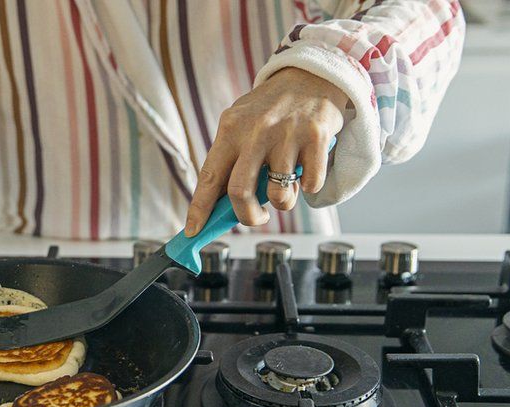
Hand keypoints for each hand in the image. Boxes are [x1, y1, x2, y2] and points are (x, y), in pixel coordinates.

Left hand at [185, 67, 346, 234]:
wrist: (313, 73)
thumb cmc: (272, 107)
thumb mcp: (242, 123)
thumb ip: (231, 159)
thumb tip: (219, 205)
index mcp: (231, 129)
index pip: (209, 177)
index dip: (199, 209)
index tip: (192, 231)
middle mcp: (256, 131)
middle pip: (239, 192)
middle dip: (247, 216)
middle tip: (255, 217)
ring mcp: (287, 134)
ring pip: (278, 195)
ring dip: (282, 202)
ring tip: (285, 187)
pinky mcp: (316, 138)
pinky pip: (310, 185)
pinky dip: (308, 187)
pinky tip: (306, 169)